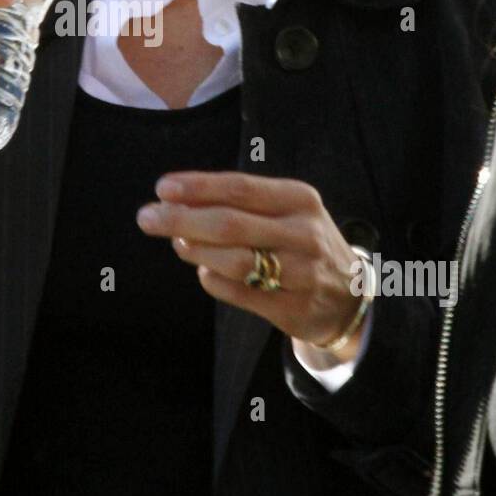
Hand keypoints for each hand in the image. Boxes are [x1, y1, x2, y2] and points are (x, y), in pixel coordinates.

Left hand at [136, 171, 365, 359]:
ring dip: (194, 251)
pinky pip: (237, 292)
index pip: (240, 187)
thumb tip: (176, 200)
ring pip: (232, 260)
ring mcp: (300, 273)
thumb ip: (238, 203)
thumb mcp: (285, 210)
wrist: (348, 295)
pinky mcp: (291, 308)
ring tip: (178, 243)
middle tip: (147, 217)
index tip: (162, 188)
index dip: (197, 187)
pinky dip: (211, 280)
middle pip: (230, 224)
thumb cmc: (301, 241)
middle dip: (181, 219)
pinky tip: (204, 270)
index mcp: (299, 199)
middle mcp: (303, 233)